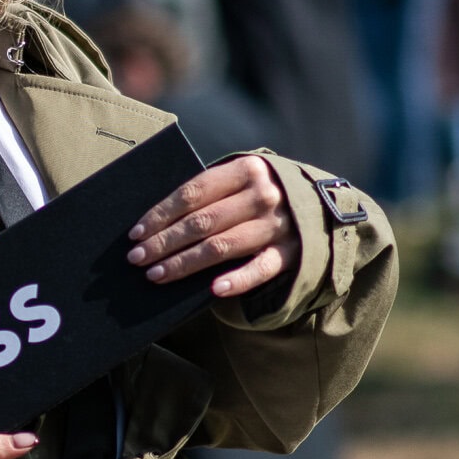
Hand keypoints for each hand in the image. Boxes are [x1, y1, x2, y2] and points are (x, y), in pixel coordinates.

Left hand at [126, 154, 298, 299]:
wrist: (323, 206)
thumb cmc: (264, 193)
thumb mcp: (243, 179)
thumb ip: (212, 191)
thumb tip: (157, 220)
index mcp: (246, 169)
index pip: (193, 193)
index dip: (160, 214)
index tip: (135, 233)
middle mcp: (263, 195)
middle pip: (202, 222)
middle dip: (164, 242)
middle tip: (137, 258)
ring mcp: (277, 226)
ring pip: (221, 247)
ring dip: (185, 263)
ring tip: (156, 275)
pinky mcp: (290, 254)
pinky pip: (259, 270)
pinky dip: (237, 280)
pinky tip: (212, 290)